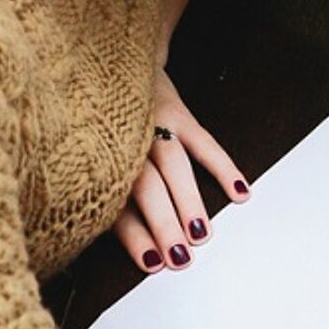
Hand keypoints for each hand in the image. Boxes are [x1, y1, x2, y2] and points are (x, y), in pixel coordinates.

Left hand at [112, 71, 249, 271]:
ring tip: (203, 234)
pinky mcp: (175, 110)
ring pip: (171, 165)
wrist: (107, 64)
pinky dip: (222, 165)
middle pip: (144, 187)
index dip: (134, 237)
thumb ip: (103, 196)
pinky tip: (239, 191)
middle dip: (163, 223)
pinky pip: (202, 140)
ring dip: (188, 200)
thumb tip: (135, 246)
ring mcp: (150, 123)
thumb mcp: (88, 158)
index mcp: (98, 163)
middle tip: (180, 256)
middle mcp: (123, 142)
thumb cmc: (98, 125)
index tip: (152, 263)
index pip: (117, 205)